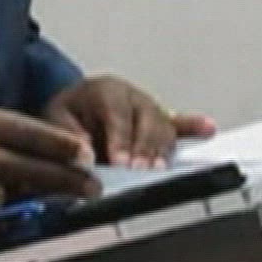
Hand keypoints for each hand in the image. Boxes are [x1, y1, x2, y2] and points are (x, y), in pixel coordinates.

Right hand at [0, 100, 99, 225]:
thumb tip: (26, 140)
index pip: (26, 129)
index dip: (59, 142)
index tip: (84, 151)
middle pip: (29, 165)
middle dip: (65, 178)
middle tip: (92, 186)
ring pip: (13, 193)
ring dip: (40, 198)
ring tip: (67, 203)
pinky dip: (6, 213)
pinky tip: (25, 216)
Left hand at [43, 75, 215, 168]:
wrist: (76, 106)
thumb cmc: (69, 112)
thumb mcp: (55, 119)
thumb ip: (68, 135)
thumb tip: (84, 153)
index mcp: (105, 90)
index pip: (118, 114)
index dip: (121, 140)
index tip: (120, 162)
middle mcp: (131, 97)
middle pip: (147, 120)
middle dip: (144, 148)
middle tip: (139, 171)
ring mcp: (148, 108)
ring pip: (163, 127)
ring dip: (161, 150)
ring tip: (158, 170)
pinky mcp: (160, 120)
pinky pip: (180, 123)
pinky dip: (193, 126)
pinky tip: (206, 129)